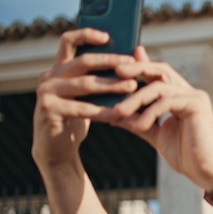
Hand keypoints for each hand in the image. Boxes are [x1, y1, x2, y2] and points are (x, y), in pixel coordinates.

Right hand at [32, 28, 137, 168]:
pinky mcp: (48, 110)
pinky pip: (81, 109)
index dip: (86, 35)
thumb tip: (129, 62)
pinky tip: (119, 114)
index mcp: (59, 68)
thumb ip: (97, 79)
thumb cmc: (76, 118)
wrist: (56, 147)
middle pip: (82, 62)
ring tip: (132, 87)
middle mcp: (50, 76)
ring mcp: (46, 92)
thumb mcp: (85, 96)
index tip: (107, 36)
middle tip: (132, 64)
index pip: (68, 41)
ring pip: (84, 84)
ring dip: (111, 86)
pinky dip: (102, 111)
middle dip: (110, 62)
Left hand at [100, 47, 212, 189]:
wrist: (206, 172)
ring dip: (135, 99)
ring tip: (118, 113)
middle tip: (116, 71)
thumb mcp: (156, 135)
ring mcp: (195, 97)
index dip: (142, 66)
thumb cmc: (186, 156)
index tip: (120, 65)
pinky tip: (137, 126)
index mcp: (182, 98)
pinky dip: (149, 113)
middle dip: (138, 68)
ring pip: (159, 87)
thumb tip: (114, 115)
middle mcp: (190, 93)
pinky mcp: (197, 105)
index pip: (160, 75)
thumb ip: (139, 122)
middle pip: (162, 71)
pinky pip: (166, 102)